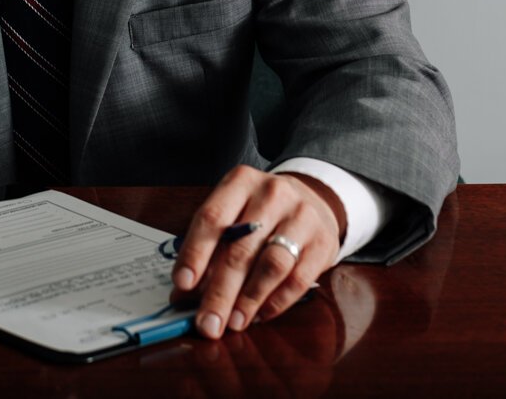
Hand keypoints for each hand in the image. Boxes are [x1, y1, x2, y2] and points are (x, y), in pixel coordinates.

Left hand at [172, 166, 345, 337]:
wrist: (312, 200)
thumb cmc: (261, 211)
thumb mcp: (233, 214)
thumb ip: (209, 248)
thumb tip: (183, 294)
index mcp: (240, 182)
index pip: (213, 218)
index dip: (195, 253)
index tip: (182, 284)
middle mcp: (272, 194)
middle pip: (240, 248)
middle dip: (220, 292)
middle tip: (207, 322)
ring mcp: (302, 216)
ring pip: (271, 265)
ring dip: (249, 299)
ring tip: (233, 322)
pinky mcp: (323, 242)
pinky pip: (298, 279)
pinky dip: (276, 302)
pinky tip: (260, 315)